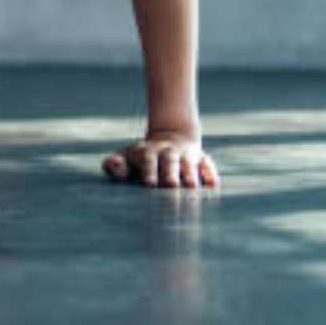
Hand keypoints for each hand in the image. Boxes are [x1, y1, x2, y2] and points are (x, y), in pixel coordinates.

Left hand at [103, 131, 217, 188]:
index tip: (148, 183)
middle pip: (170, 161)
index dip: (149, 170)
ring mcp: (186, 155)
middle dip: (170, 172)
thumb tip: (113, 164)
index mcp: (148, 151)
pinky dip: (210, 172)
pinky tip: (212, 183)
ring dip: (190, 173)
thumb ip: (115, 164)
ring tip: (191, 186)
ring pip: (189, 163)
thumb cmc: (143, 157)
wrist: (171, 137)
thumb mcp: (126, 157)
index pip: (148, 160)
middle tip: (171, 185)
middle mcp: (168, 152)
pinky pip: (207, 164)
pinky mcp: (202, 159)